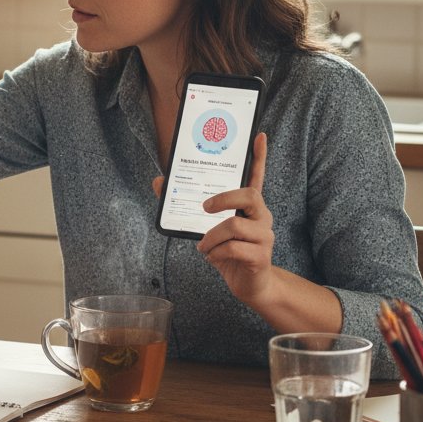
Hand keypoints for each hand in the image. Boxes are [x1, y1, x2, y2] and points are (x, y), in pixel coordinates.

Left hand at [194, 133, 275, 307]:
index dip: (259, 157)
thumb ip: (186, 206)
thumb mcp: (206, 228)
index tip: (259, 135)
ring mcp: (264, 236)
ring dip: (211, 238)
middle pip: (248, 195)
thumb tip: (158, 182)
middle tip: (204, 208)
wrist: (250, 286)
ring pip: (234, 226)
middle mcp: (262, 217)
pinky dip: (215, 254)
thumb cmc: (229, 252)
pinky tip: (213, 257)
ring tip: (203, 246)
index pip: (257, 177)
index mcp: (251, 206)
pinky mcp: (261, 256)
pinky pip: (233, 249)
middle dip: (222, 200)